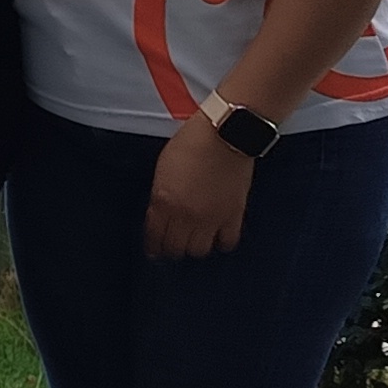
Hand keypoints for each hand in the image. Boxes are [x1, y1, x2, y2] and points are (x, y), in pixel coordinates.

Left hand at [144, 118, 253, 257]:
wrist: (225, 135)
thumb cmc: (190, 143)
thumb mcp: (162, 168)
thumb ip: (160, 196)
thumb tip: (159, 214)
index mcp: (164, 201)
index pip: (154, 236)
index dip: (153, 246)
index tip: (153, 251)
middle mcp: (186, 215)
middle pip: (176, 248)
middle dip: (171, 249)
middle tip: (172, 247)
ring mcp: (211, 218)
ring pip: (199, 251)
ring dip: (194, 247)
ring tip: (194, 241)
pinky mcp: (234, 216)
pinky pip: (226, 243)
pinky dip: (220, 243)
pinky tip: (216, 237)